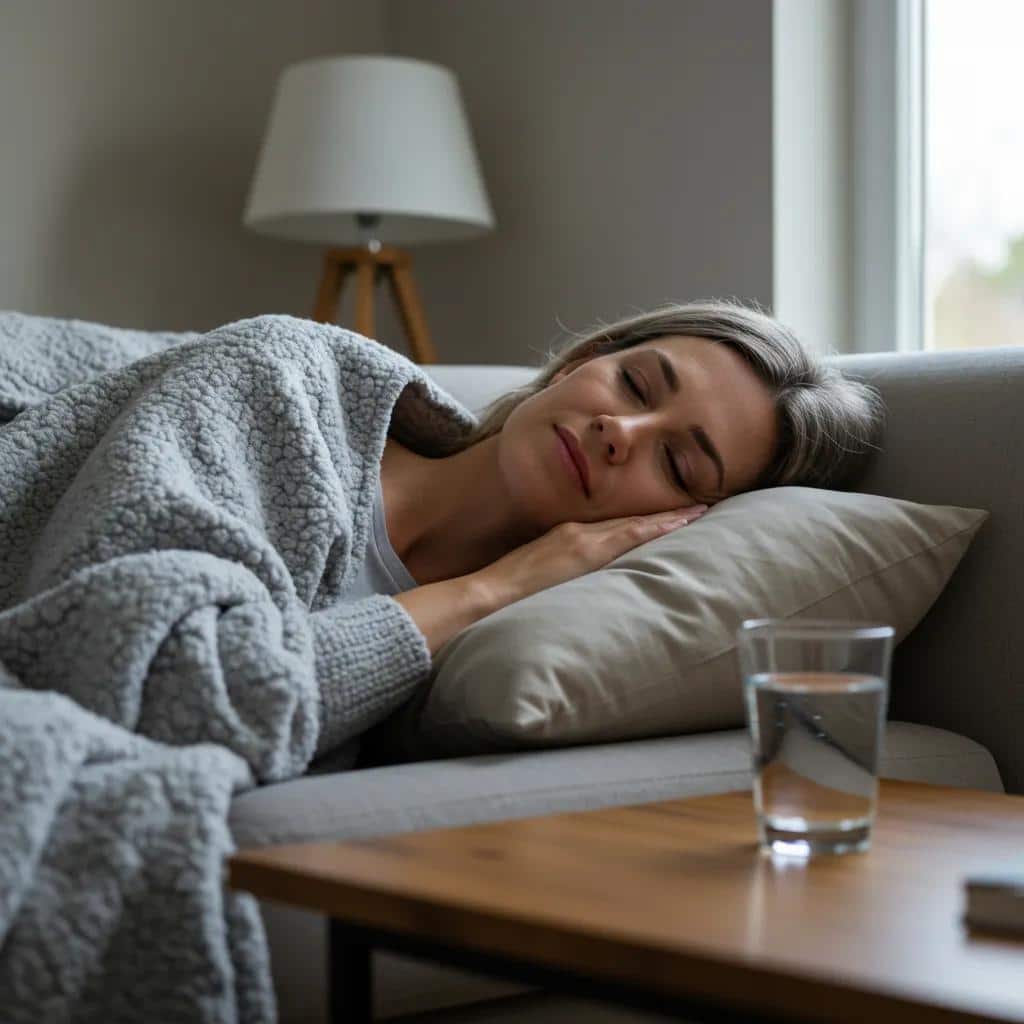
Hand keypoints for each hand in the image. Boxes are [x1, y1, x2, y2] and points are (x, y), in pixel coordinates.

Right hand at [472, 505, 707, 608]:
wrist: (490, 591)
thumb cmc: (508, 590)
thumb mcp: (539, 572)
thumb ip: (562, 570)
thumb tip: (579, 585)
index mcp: (568, 535)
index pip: (616, 525)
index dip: (646, 520)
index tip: (672, 516)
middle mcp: (579, 531)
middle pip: (631, 520)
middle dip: (665, 514)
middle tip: (701, 504)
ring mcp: (583, 539)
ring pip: (636, 523)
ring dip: (669, 517)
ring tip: (700, 509)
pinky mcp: (585, 551)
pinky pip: (630, 535)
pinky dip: (656, 527)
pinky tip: (680, 522)